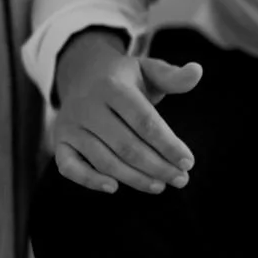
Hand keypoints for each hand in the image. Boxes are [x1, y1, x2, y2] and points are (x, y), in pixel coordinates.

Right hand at [53, 30, 202, 195]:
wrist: (81, 74)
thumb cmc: (124, 79)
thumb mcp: (148, 70)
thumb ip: (173, 76)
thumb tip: (197, 71)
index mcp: (112, 86)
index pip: (144, 121)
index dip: (167, 144)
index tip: (188, 162)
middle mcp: (87, 106)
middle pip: (126, 145)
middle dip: (157, 166)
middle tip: (181, 179)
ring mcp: (71, 125)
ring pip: (103, 159)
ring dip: (133, 178)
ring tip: (160, 186)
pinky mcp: (60, 142)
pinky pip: (69, 167)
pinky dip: (89, 180)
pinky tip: (115, 188)